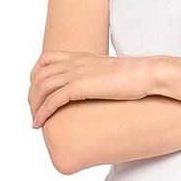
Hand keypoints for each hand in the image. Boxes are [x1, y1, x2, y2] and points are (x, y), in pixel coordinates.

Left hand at [28, 52, 154, 126]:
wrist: (147, 74)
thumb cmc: (138, 78)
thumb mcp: (115, 76)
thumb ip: (105, 80)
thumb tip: (107, 92)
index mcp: (82, 57)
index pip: (47, 58)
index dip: (36, 74)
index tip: (37, 92)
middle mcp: (75, 62)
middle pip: (39, 74)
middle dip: (32, 94)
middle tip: (34, 111)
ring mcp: (76, 73)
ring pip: (42, 87)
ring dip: (34, 105)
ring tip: (35, 121)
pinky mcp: (79, 87)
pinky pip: (52, 100)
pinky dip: (42, 112)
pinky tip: (39, 124)